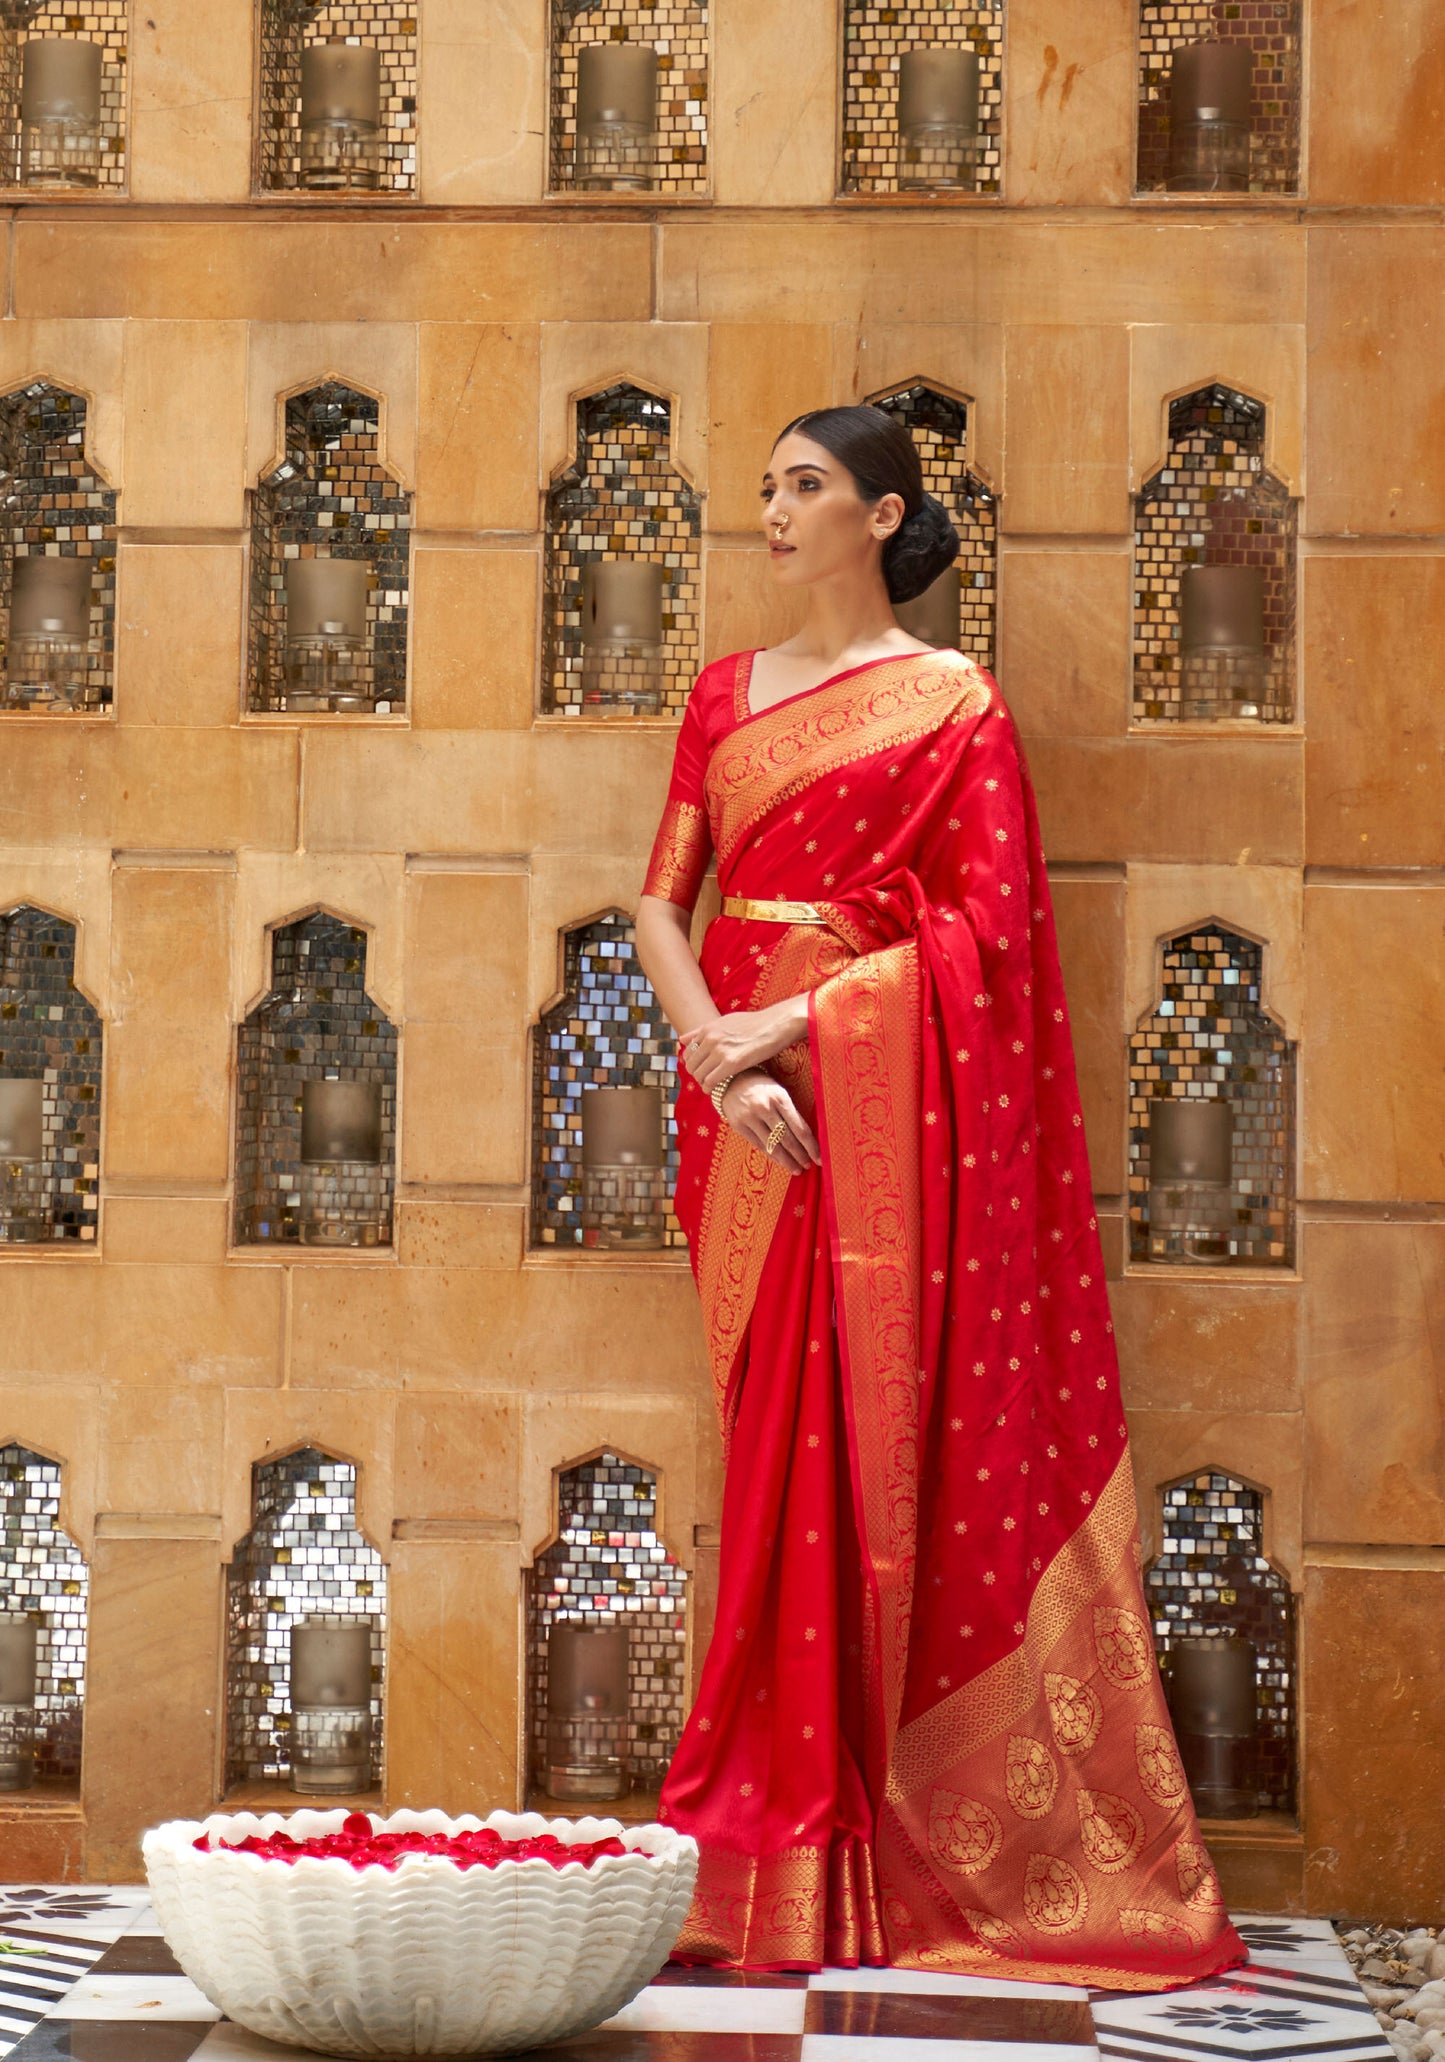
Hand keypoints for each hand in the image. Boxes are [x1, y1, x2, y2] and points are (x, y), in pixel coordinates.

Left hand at [678, 996, 809, 1092]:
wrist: (775, 1024)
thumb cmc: (753, 1023)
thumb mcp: (724, 1021)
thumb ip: (701, 1030)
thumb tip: (681, 1039)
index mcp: (707, 1029)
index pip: (688, 1053)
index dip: (693, 1065)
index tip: (702, 1070)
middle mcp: (710, 1039)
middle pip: (691, 1065)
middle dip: (697, 1075)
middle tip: (707, 1080)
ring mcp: (720, 1051)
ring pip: (698, 1075)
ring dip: (703, 1083)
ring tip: (712, 1086)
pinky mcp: (732, 1063)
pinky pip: (711, 1081)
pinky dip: (710, 1089)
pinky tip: (716, 1090)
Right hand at [718, 1072, 819, 1176]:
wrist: (732, 1080)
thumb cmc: (763, 1087)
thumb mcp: (780, 1093)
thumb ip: (791, 1113)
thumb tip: (808, 1139)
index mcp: (780, 1098)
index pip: (800, 1128)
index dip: (811, 1146)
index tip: (819, 1158)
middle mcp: (765, 1108)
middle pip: (788, 1140)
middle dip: (800, 1156)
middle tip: (808, 1166)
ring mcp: (750, 1118)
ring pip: (773, 1146)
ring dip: (787, 1161)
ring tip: (796, 1169)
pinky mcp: (739, 1126)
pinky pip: (759, 1146)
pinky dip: (772, 1156)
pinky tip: (781, 1162)